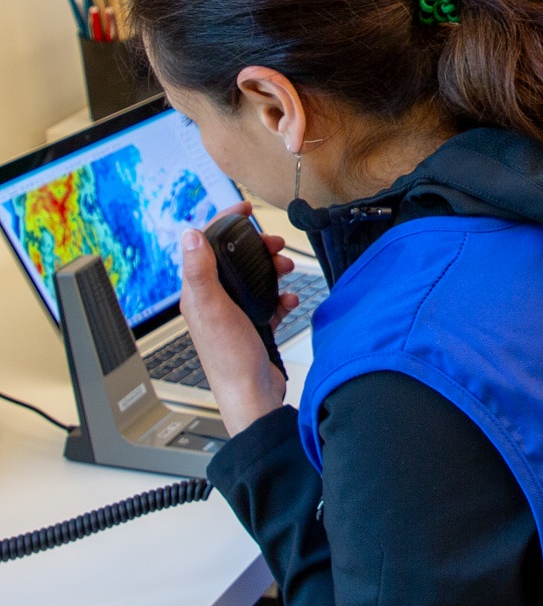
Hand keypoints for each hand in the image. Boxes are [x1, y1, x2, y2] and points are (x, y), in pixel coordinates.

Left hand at [180, 202, 298, 435]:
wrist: (252, 396)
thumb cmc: (230, 359)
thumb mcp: (213, 309)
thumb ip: (201, 271)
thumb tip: (190, 235)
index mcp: (198, 293)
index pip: (206, 246)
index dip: (224, 222)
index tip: (243, 209)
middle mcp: (214, 301)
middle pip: (234, 259)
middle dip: (257, 247)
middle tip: (274, 244)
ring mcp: (234, 313)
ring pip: (254, 277)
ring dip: (272, 269)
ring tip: (286, 269)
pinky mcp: (253, 325)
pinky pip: (269, 300)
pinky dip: (281, 295)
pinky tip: (289, 299)